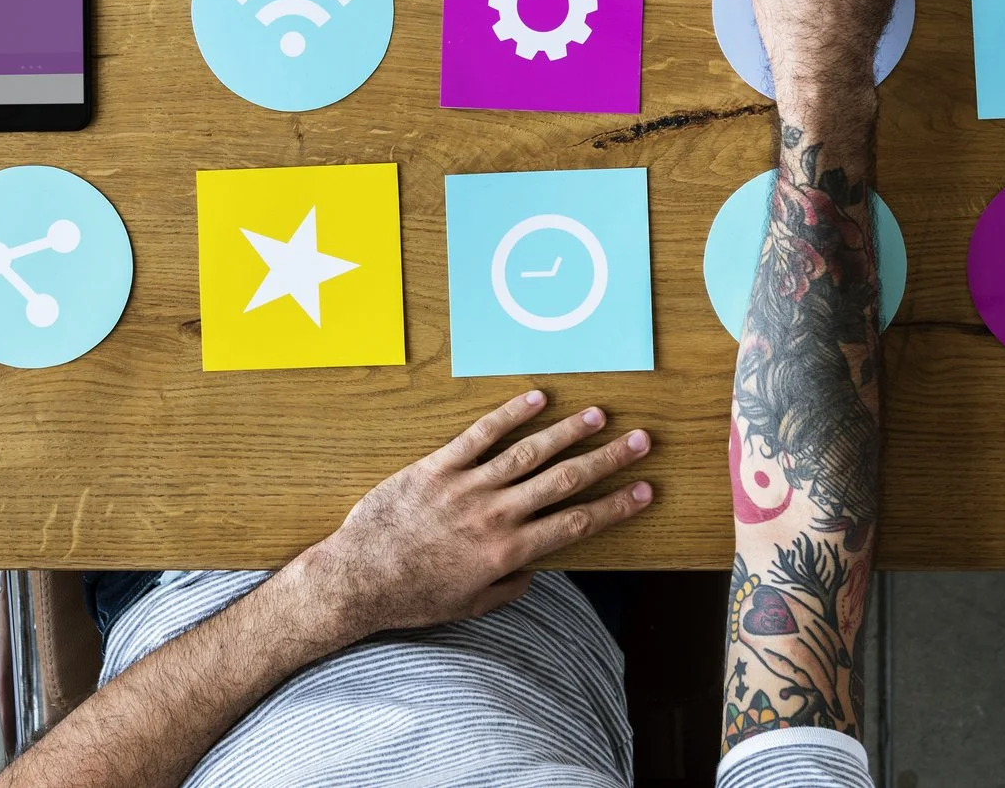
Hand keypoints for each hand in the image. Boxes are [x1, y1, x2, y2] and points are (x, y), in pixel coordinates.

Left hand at [280, 390, 653, 642]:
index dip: (615, 506)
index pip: (575, 524)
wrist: (360, 579)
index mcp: (507, 552)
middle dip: (607, 461)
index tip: (644, 490)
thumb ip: (507, 587)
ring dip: (568, 432)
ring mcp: (467, 487)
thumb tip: (534, 572)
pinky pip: (480, 435)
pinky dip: (510, 414)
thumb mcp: (469, 606)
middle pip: (564, 481)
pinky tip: (537, 398)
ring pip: (528, 453)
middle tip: (640, 442)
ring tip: (599, 415)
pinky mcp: (437, 466)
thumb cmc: (413, 597)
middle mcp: (495, 516)